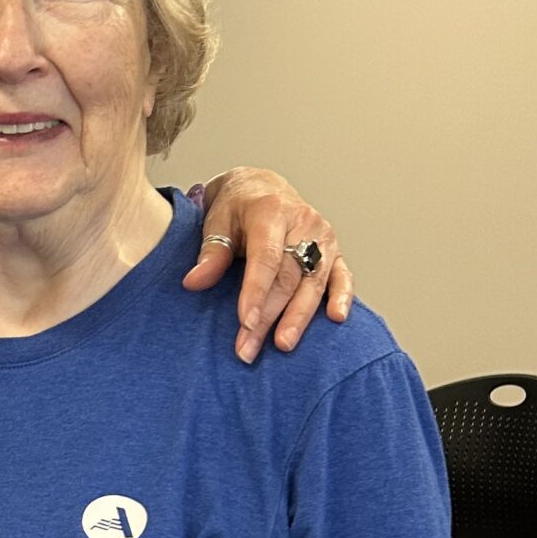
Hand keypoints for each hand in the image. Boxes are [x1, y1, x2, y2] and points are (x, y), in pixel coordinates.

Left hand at [183, 168, 353, 363]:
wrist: (261, 188)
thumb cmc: (236, 209)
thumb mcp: (217, 222)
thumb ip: (211, 253)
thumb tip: (194, 283)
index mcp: (272, 212)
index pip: (266, 258)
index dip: (256, 292)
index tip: (245, 322)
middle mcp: (303, 223)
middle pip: (287, 277)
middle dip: (268, 316)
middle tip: (248, 349)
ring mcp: (323, 238)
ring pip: (313, 282)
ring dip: (298, 318)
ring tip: (283, 345)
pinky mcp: (335, 251)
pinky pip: (342, 276)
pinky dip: (342, 297)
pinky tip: (336, 319)